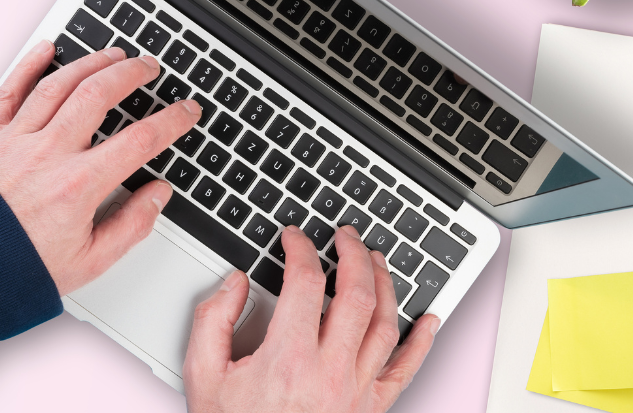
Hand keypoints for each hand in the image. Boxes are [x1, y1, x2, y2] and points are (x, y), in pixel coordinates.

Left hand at [0, 41, 200, 294]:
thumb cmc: (15, 269)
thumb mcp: (89, 262)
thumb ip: (131, 226)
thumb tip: (157, 195)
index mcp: (78, 186)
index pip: (140, 140)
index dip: (172, 121)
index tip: (186, 111)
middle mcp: (47, 155)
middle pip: (98, 95)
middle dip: (132, 74)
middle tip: (150, 68)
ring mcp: (14, 142)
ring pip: (59, 85)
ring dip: (92, 63)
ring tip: (114, 55)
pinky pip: (10, 91)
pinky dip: (30, 65)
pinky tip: (48, 50)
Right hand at [185, 225, 438, 412]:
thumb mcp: (202, 378)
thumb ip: (213, 322)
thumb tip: (235, 283)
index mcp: (287, 359)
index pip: (306, 283)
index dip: (301, 249)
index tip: (295, 238)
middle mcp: (329, 371)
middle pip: (356, 295)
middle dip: (354, 255)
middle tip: (346, 236)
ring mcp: (355, 391)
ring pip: (385, 323)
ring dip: (385, 285)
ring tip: (377, 260)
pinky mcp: (371, 409)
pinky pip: (406, 370)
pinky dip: (422, 343)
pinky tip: (430, 321)